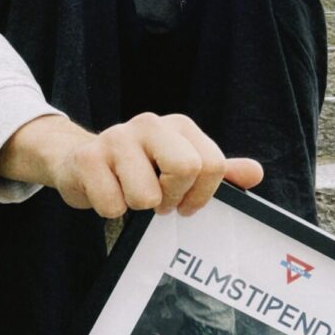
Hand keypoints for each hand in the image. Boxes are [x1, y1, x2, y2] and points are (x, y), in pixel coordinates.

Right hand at [0, 113, 263, 217]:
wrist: (78, 161)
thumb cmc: (138, 168)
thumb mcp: (180, 166)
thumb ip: (218, 170)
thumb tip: (255, 174)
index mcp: (177, 126)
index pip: (212, 163)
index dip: (203, 195)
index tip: (186, 204)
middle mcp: (148, 124)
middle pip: (186, 168)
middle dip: (172, 198)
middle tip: (159, 202)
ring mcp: (116, 137)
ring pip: (145, 196)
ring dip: (138, 208)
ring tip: (128, 194)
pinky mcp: (87, 157)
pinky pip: (112, 205)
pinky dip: (111, 210)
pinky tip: (106, 192)